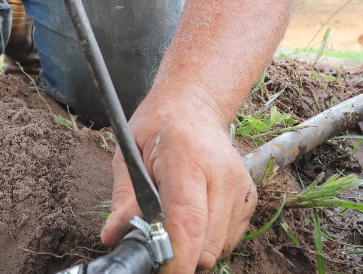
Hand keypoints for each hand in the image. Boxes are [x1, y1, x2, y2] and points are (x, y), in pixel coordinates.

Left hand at [101, 96, 256, 272]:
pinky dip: (208, 240)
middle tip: (155, 245)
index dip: (176, 257)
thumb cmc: (158, 127)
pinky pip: (229, 239)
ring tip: (174, 221)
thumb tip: (113, 236)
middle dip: (179, 256)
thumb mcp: (129, 155)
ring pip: (219, 247)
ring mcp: (240, 187)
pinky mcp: (249, 197)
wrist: (194, 105)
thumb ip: (124, 199)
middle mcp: (222, 174)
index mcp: (187, 159)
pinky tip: (193, 217)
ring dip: (194, 248)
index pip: (187, 221)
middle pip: (206, 243)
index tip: (162, 272)